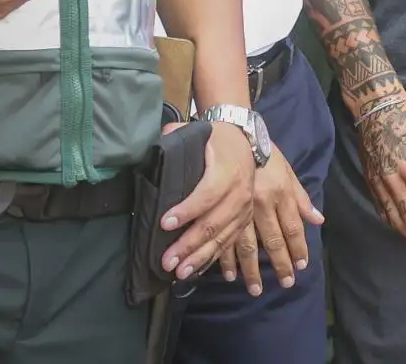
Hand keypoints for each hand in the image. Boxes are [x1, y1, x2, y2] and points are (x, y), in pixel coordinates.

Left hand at [160, 122, 257, 281]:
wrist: (246, 138)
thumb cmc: (217, 138)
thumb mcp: (200, 132)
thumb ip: (178, 135)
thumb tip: (159, 139)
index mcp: (228, 171)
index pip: (207, 194)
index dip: (187, 210)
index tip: (164, 223)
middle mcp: (240, 192)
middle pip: (214, 222)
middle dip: (190, 244)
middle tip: (168, 261)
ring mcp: (245, 208)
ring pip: (223, 237)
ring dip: (201, 256)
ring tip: (179, 273)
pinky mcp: (245, 217)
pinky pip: (231, 241)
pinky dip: (214, 257)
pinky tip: (197, 269)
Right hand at [217, 150, 324, 295]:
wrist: (236, 135)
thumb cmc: (266, 155)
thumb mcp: (289, 172)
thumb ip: (302, 199)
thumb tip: (319, 220)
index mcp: (282, 194)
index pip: (293, 227)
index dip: (298, 248)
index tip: (301, 267)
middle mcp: (264, 204)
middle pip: (273, 241)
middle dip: (280, 264)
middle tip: (285, 285)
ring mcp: (241, 208)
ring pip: (248, 245)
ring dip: (252, 269)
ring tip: (255, 288)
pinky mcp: (221, 208)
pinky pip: (224, 237)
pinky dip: (227, 258)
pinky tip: (229, 274)